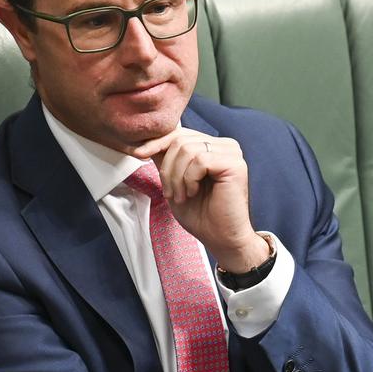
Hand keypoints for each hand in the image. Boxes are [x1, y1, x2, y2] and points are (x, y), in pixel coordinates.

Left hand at [128, 128, 269, 272]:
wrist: (220, 238)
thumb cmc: (200, 214)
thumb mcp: (174, 182)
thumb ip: (166, 160)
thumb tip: (145, 143)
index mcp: (212, 146)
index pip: (179, 133)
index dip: (157, 143)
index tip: (138, 154)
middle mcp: (224, 145)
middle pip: (181, 140)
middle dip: (168, 169)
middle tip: (170, 193)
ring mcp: (232, 153)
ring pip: (188, 150)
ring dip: (177, 177)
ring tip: (181, 196)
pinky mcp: (235, 164)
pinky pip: (200, 160)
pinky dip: (189, 179)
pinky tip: (193, 193)